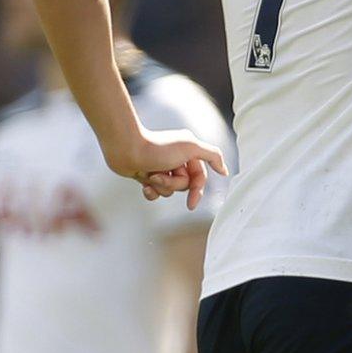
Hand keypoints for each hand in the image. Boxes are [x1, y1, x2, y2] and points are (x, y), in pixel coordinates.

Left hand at [107, 127, 228, 210]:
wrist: (126, 149)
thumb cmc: (158, 147)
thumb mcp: (191, 148)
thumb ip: (212, 156)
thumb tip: (225, 171)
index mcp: (188, 152)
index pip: (200, 177)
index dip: (197, 191)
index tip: (191, 204)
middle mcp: (176, 160)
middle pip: (184, 185)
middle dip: (173, 184)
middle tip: (160, 174)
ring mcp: (162, 169)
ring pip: (170, 191)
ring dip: (160, 186)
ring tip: (150, 175)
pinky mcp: (147, 176)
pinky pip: (155, 194)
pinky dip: (150, 192)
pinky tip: (144, 185)